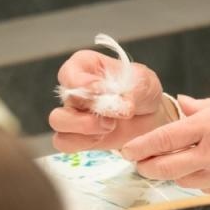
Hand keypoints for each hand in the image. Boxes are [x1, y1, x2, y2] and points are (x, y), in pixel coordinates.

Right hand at [48, 50, 165, 150]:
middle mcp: (74, 89)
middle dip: (88, 106)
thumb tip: (121, 106)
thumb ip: (132, 91)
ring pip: (58, 120)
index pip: (70, 72)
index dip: (82, 83)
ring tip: (110, 126)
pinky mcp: (78, 135)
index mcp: (86, 66)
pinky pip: (64, 142)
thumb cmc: (143, 92)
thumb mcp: (145, 83)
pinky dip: (82, 142)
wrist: (152, 116)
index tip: (101, 90)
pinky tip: (103, 137)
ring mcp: (74, 112)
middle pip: (64, 97)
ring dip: (83, 126)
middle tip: (112, 111)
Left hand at [119, 89, 209, 190]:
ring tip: (172, 163)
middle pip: (164, 168)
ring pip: (184, 181)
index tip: (128, 150)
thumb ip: (205, 105)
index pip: (162, 140)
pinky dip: (198, 181)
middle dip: (146, 166)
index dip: (139, 147)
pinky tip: (202, 170)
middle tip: (141, 162)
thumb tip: (183, 104)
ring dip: (173, 174)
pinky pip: (207, 188)